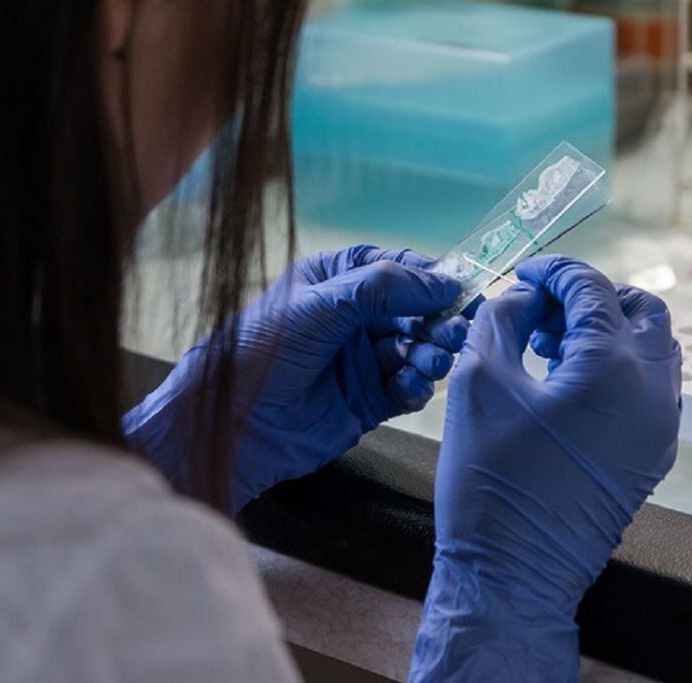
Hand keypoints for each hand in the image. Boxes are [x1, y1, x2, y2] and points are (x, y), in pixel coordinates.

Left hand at [123, 245, 471, 510]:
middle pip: (414, 310)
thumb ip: (384, 288)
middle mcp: (352, 316)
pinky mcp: (367, 401)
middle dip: (437, 319)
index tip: (458, 289)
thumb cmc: (265, 350)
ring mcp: (361, 360)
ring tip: (431, 361)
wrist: (233, 423)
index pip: (395, 268)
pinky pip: (406, 388)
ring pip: (415, 349)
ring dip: (430, 353)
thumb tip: (445, 281)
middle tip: (453, 332)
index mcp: (335, 280)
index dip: (428, 276)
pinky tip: (411, 387)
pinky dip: (416, 386)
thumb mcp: (323, 305)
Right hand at [409, 256, 680, 682]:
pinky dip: (619, 366)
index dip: (554, 272)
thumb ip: (501, 320)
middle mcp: (654, 391)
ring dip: (609, 330)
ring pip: (655, 348)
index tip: (521, 276)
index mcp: (613, 367)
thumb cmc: (489, 476)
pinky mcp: (654, 454)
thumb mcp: (479, 381)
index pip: (592, 289)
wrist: (514, 571)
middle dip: (592, 296)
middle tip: (542, 311)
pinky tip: (568, 383)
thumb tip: (523, 298)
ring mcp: (661, 427)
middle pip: (643, 310)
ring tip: (552, 346)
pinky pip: (652, 387)